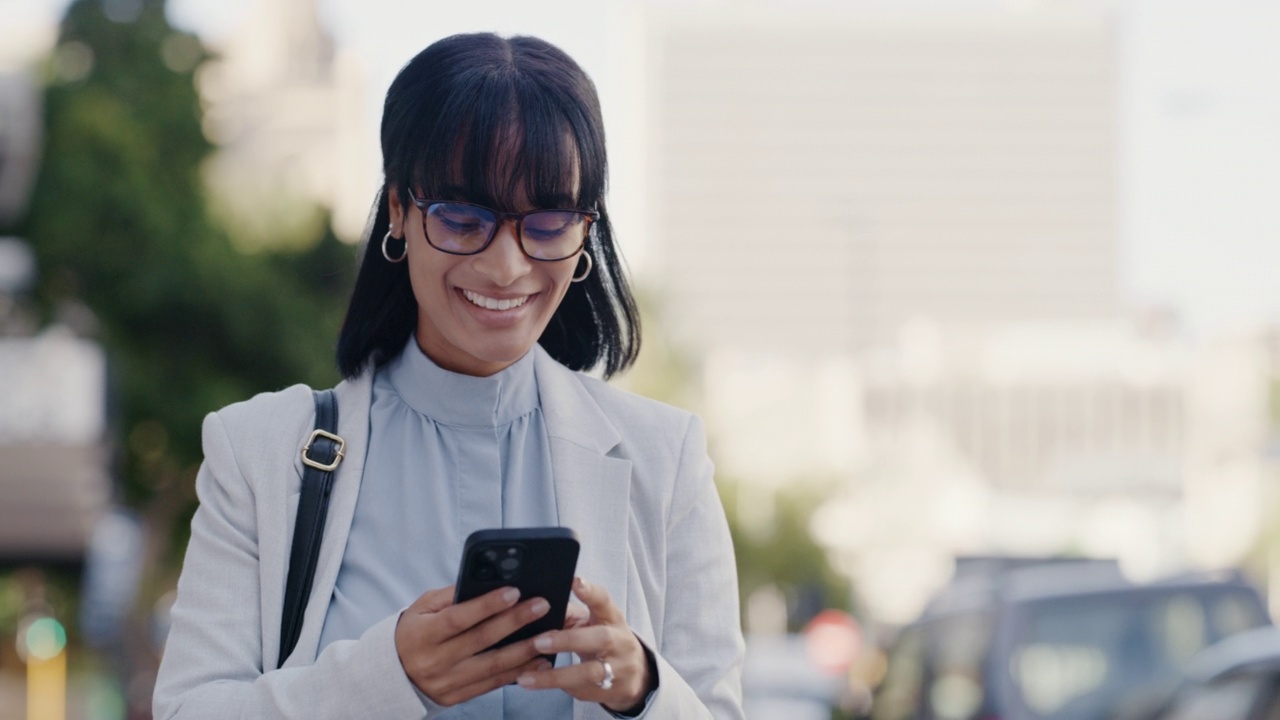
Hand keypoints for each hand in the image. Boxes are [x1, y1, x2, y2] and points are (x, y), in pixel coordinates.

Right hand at [394, 584, 552, 705]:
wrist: (395, 672)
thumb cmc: (415, 631)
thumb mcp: (423, 608)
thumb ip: (452, 595)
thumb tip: (487, 582)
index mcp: (423, 634)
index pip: (458, 618)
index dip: (486, 605)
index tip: (514, 591)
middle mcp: (435, 660)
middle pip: (480, 640)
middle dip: (514, 621)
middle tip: (541, 605)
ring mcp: (447, 681)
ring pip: (492, 666)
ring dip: (524, 650)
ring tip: (549, 635)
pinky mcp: (457, 697)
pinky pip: (493, 685)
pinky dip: (519, 672)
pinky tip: (539, 661)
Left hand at [516, 577, 652, 712]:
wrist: (634, 674)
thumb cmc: (604, 638)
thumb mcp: (594, 622)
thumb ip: (571, 614)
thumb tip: (537, 608)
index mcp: (612, 618)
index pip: (604, 601)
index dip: (590, 592)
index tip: (574, 581)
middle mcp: (620, 642)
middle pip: (600, 638)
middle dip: (568, 640)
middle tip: (538, 642)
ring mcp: (619, 669)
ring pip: (588, 673)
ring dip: (555, 676)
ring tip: (526, 678)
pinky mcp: (610, 691)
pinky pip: (581, 691)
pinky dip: (558, 687)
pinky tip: (537, 685)